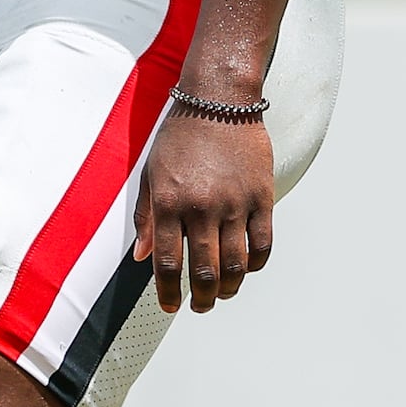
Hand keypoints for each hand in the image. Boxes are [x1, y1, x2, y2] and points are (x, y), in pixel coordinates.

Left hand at [135, 106, 274, 311]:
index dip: (168, 293)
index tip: (169, 305)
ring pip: (236, 265)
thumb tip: (143, 256)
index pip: (168, 264)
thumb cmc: (180, 136)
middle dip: (201, 299)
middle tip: (199, 306)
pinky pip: (262, 243)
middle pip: (205, 272)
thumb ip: (146, 217)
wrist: (218, 99)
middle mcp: (202, 207)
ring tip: (222, 293)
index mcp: (170, 202)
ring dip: (228, 289)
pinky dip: (254, 264)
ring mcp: (235, 203)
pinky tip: (245, 268)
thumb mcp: (152, 173)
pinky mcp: (262, 196)